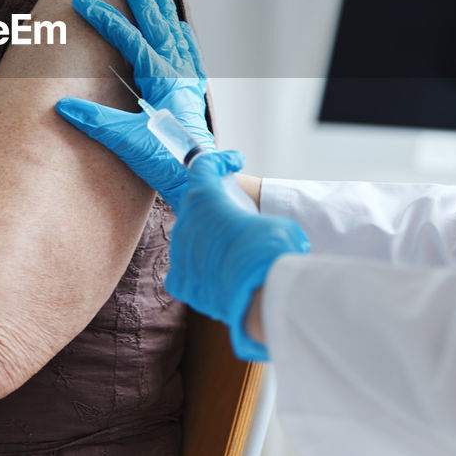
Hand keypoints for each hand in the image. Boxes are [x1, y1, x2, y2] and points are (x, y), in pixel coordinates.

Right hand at [56, 0, 212, 209]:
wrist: (199, 180)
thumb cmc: (166, 162)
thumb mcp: (125, 141)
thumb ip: (94, 121)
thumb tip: (61, 106)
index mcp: (161, 78)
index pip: (129, 38)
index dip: (104, 17)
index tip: (82, 0)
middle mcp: (178, 73)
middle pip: (157, 24)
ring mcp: (187, 81)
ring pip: (174, 33)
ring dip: (163, 8)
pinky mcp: (191, 93)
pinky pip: (187, 52)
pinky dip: (181, 34)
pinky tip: (180, 27)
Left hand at [166, 150, 309, 361]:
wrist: (260, 293)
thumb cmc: (270, 249)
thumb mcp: (276, 224)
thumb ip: (258, 221)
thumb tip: (262, 236)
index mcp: (204, 197)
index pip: (204, 167)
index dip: (221, 162)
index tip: (236, 162)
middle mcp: (185, 222)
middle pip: (196, 205)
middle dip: (215, 205)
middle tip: (236, 212)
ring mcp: (179, 252)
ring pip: (191, 237)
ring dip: (209, 238)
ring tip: (233, 246)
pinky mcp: (180, 280)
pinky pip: (187, 267)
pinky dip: (202, 266)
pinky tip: (221, 271)